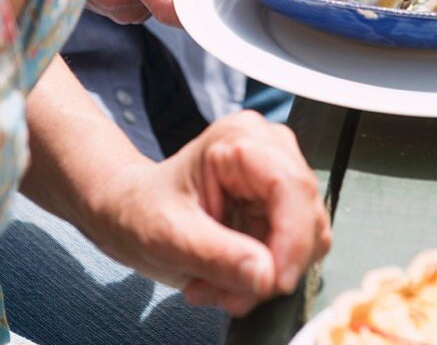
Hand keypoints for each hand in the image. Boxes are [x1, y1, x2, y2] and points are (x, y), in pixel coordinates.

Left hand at [91, 112, 330, 315]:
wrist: (130, 211)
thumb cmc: (140, 209)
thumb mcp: (169, 236)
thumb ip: (218, 256)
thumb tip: (268, 277)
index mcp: (239, 140)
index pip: (290, 185)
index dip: (293, 238)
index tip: (276, 283)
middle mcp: (269, 150)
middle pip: (306, 215)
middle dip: (274, 265)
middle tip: (230, 295)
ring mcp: (278, 177)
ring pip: (306, 239)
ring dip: (266, 276)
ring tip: (217, 287)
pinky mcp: (280, 206)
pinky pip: (294, 251)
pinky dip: (264, 276)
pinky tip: (227, 280)